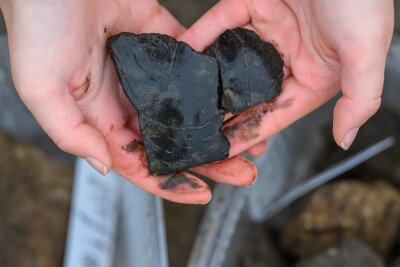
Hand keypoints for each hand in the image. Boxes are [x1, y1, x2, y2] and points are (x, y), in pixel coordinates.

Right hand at [0, 0, 256, 203]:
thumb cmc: (37, 23)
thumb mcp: (41, 87)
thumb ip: (71, 132)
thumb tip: (105, 166)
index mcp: (99, 116)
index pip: (138, 160)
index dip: (169, 181)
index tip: (202, 191)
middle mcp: (126, 98)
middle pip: (173, 139)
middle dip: (209, 158)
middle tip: (243, 170)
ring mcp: (147, 72)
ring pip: (189, 107)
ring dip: (219, 124)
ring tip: (253, 139)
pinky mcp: (162, 40)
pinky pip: (193, 65)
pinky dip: (215, 82)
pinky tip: (236, 95)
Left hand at [181, 0, 393, 155]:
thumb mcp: (365, 54)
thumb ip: (358, 100)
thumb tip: (344, 139)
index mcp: (311, 77)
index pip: (273, 114)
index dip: (246, 135)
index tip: (219, 152)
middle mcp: (285, 58)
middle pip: (244, 94)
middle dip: (218, 113)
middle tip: (191, 130)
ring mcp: (264, 31)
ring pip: (227, 62)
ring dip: (203, 80)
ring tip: (178, 101)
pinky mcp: (248, 3)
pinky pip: (218, 24)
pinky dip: (199, 39)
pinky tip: (181, 57)